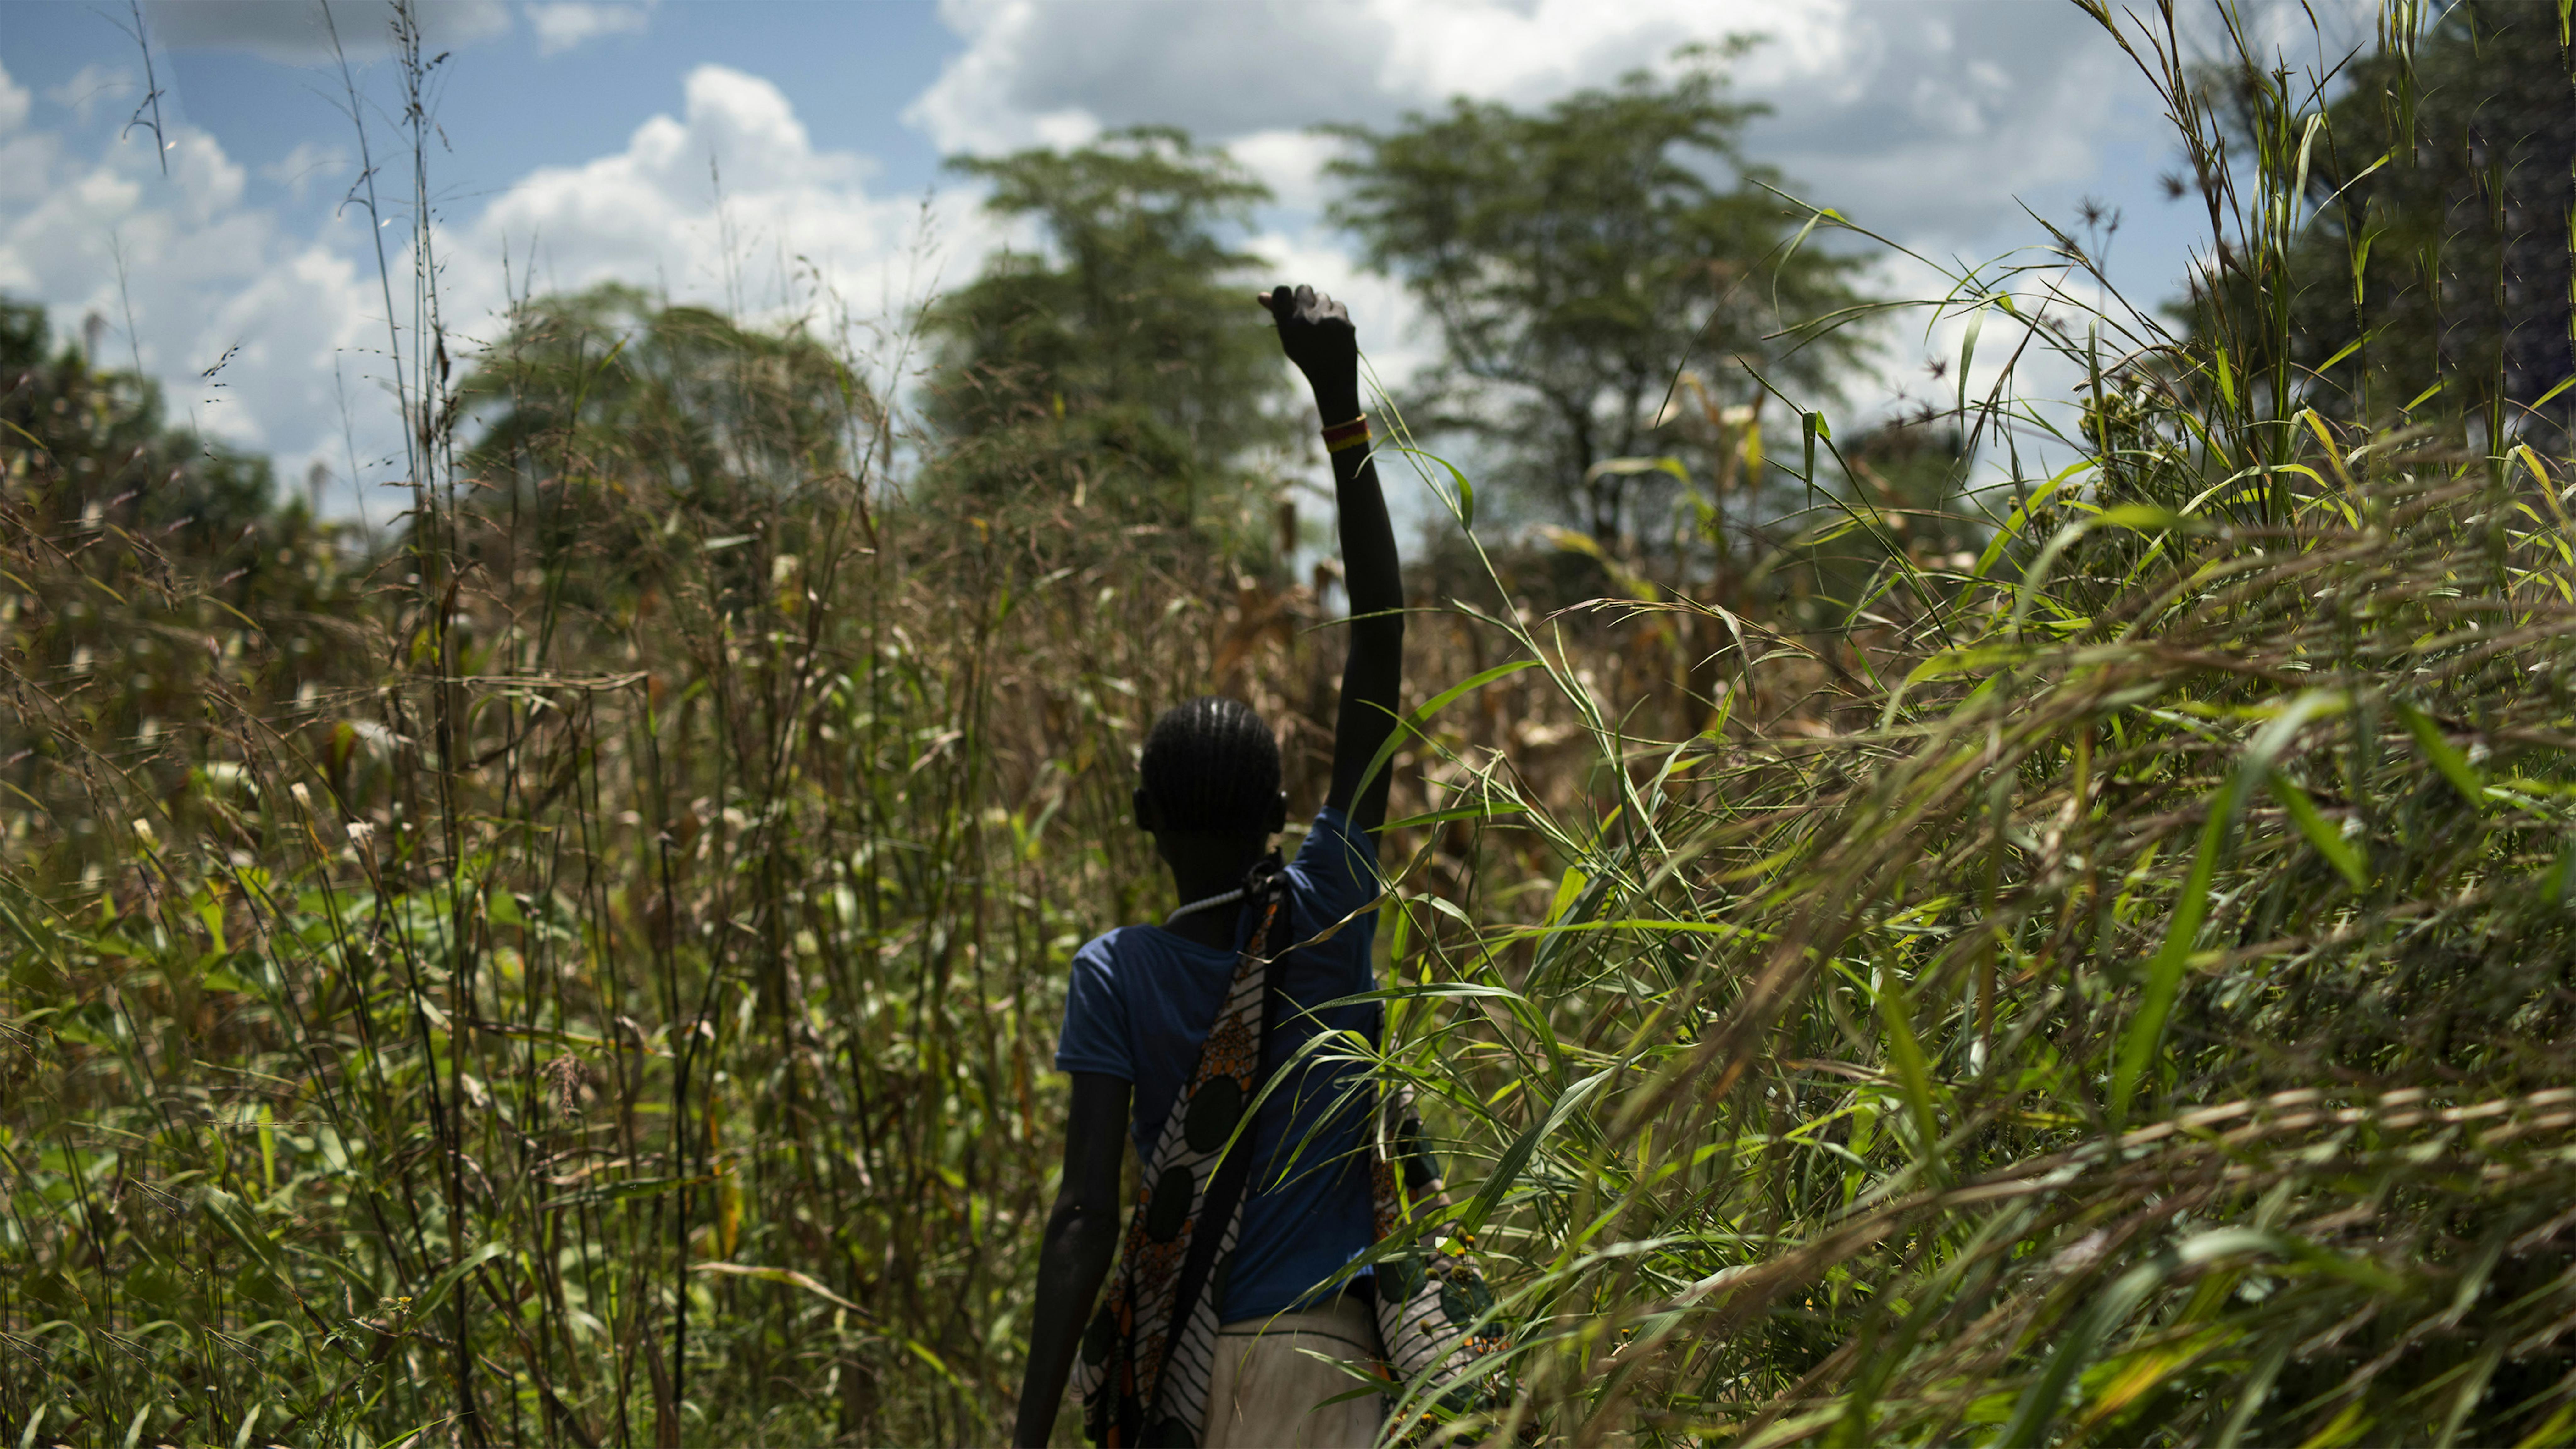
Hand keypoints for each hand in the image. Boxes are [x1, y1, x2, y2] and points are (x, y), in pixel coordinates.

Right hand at [1259, 284, 1359, 415]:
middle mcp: (1304, 320)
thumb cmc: (1307, 356)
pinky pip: (1337, 304)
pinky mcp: (1342, 321)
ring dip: (1322, 306)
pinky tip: (1334, 328)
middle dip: (1306, 297)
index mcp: (1287, 326)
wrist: (1333, 378)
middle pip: (1304, 288)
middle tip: (1309, 311)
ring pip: (1323, 295)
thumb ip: (1278, 315)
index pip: (1281, 292)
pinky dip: (1336, 313)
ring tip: (1322, 324)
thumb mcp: (1288, 338)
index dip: (1286, 294)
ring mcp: (1325, 319)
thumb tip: (1261, 295)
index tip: (1291, 302)